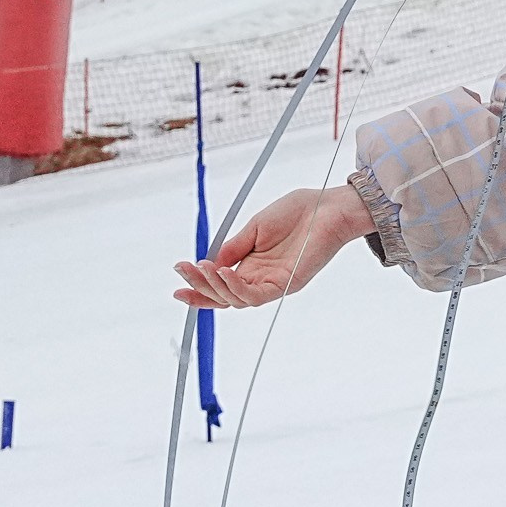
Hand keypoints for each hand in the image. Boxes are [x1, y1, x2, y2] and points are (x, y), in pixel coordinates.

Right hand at [173, 185, 375, 309]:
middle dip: (200, 286)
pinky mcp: (287, 284)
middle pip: (224, 296)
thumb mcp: (255, 227)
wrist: (328, 207)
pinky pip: (257, 295)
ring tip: (201, 269)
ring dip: (215, 287)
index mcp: (252, 265)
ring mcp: (274, 283)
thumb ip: (234, 247)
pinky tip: (224, 273)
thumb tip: (210, 262)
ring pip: (237, 299)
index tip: (177, 277)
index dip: (198, 286)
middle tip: (184, 270)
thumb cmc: (298, 213)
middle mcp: (261, 278)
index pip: (221, 284)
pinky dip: (237, 287)